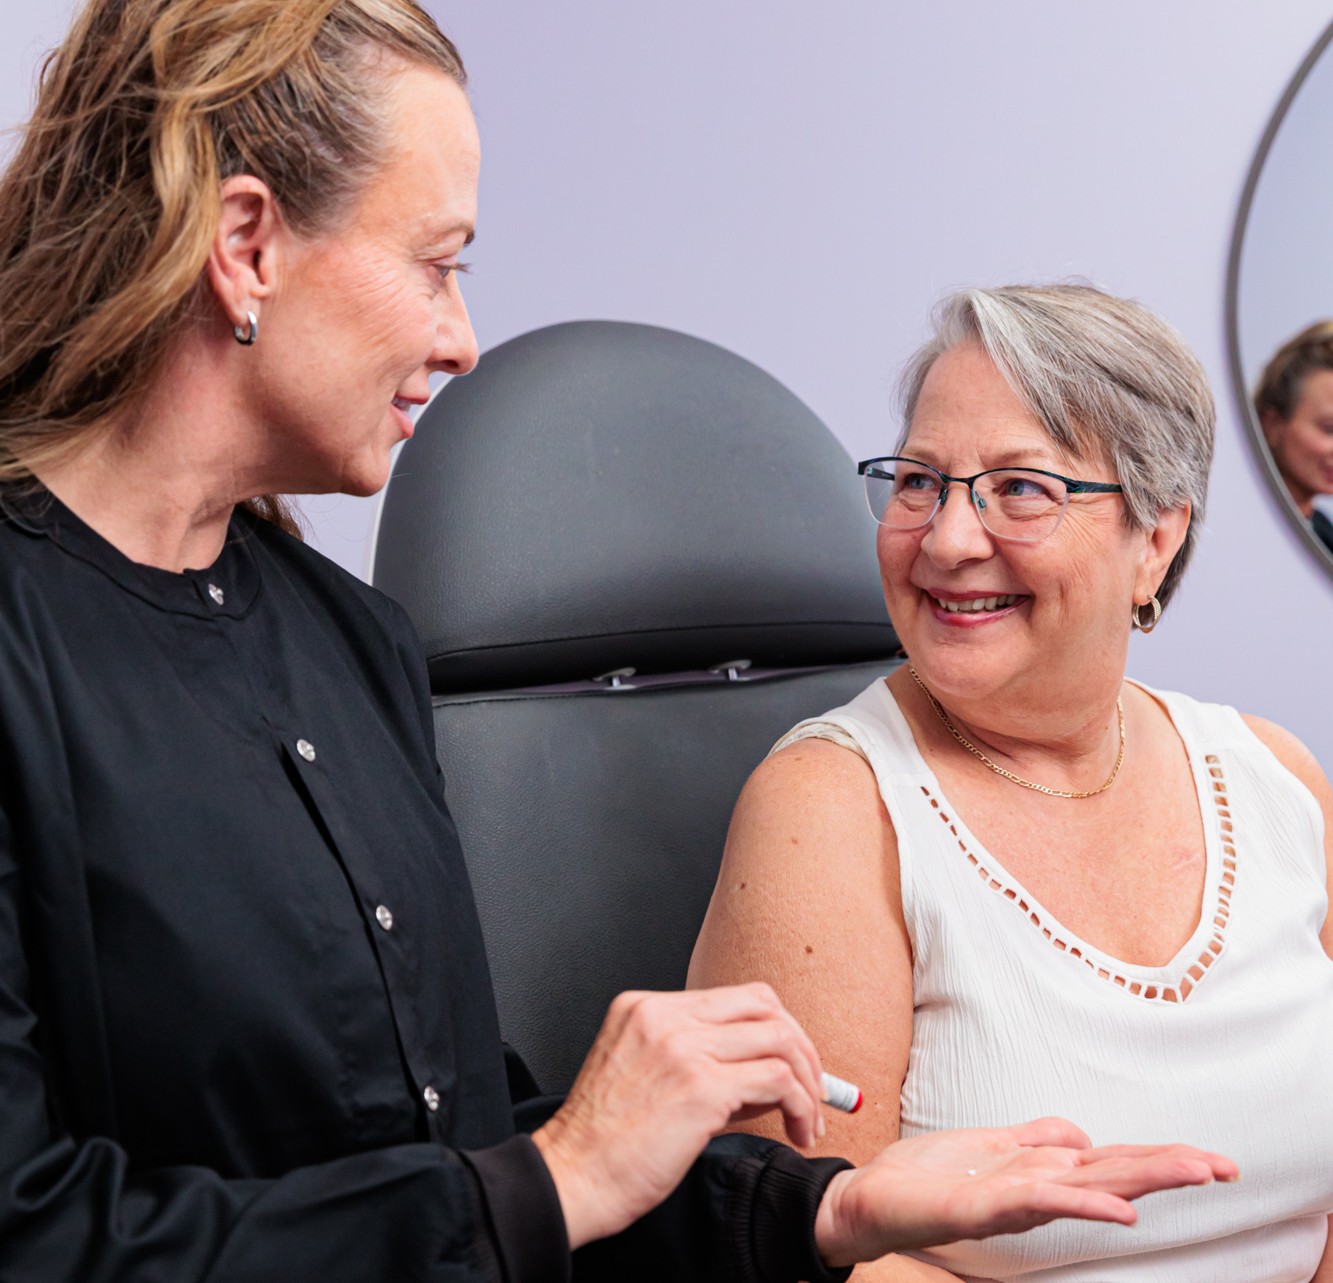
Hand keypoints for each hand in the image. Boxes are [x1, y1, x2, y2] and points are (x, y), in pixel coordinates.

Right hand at [532, 983, 824, 1248]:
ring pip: (778, 1039)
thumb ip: (698, 1061)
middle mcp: (664, 1016)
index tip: (794, 1066)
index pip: (734, 998)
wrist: (571, 1180)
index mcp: (644, 1007)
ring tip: (808, 1120)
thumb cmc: (604, 1144)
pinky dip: (801, 1104)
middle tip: (815, 1088)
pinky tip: (798, 1131)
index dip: (775, 1029)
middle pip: (763, 1004)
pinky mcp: (700, 1086)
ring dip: (807, 1081)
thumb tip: (768, 1074)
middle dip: (801, 1046)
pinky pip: (777, 1079)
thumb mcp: (643, 1077)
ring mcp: (682, 1046)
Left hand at [814, 1117, 1239, 1267]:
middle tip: (1226, 1166)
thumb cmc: (929, 1175)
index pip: (1111, 1158)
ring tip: (1194, 1172)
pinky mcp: (983, 1206)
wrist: (870, 1198)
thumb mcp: (989, 1144)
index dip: (1160, 1156)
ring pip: (1089, 1183)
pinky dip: (1081, 1203)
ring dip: (1143, 1177)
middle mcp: (1037, 1186)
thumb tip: (1083, 1133)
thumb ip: (1035, 1139)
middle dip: (1170, 1166)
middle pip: (1113, 1170)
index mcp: (1041, 1169)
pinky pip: (1039, 1201)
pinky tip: (1119, 1209)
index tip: (1213, 1156)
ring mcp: (1014, 1199)